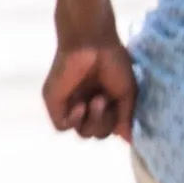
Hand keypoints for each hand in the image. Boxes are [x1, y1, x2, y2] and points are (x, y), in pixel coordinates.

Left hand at [43, 27, 136, 141]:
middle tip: (105, 100)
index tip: (121, 110)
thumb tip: (129, 140)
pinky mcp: (55, 102)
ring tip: (97, 100)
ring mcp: (70, 104)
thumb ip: (126, 117)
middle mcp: (87, 105)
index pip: (109, 128)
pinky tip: (80, 106)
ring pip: (82, 132)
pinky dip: (74, 120)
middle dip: (105, 123)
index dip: (116, 124)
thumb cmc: (113, 61)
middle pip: (96, 133)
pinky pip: (62, 126)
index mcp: (104, 102)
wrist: (92, 41)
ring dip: (93, 121)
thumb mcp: (127, 92)